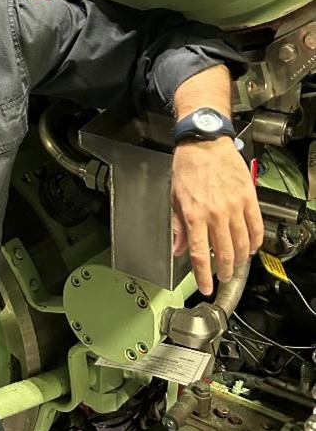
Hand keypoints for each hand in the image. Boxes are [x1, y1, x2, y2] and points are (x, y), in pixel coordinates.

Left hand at [171, 137, 263, 294]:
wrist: (204, 143)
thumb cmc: (187, 167)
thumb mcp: (175, 196)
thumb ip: (178, 226)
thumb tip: (178, 248)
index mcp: (194, 214)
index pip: (199, 254)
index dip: (203, 275)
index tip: (205, 287)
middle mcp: (215, 214)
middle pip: (223, 253)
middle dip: (223, 271)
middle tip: (222, 277)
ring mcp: (234, 207)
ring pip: (242, 244)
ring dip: (239, 260)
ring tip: (235, 265)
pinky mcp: (248, 199)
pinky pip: (256, 227)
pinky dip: (254, 242)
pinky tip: (250, 248)